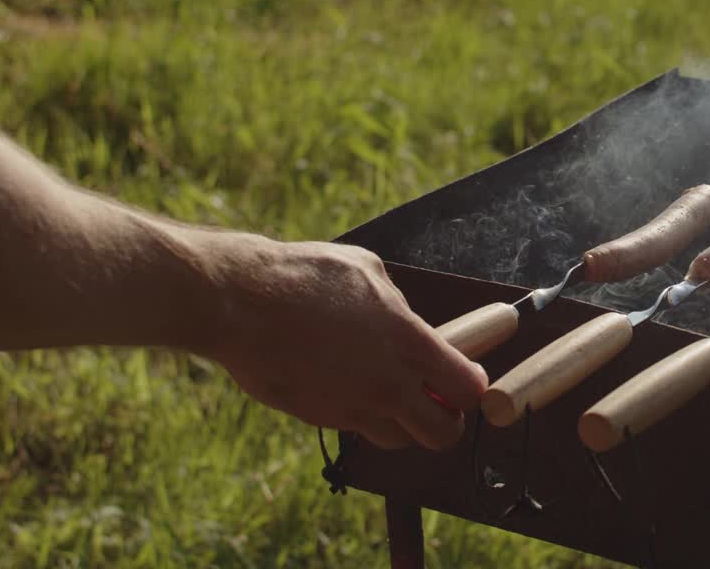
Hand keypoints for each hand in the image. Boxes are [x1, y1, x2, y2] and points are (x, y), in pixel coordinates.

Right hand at [194, 234, 486, 450]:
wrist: (239, 303)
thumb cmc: (302, 276)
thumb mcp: (366, 271)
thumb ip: (396, 303)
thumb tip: (404, 319)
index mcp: (408, 343)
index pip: (467, 388)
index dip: (471, 387)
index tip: (463, 378)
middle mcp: (387, 385)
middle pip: (442, 433)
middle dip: (446, 421)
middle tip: (435, 401)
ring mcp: (352, 407)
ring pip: (398, 440)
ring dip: (402, 423)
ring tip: (389, 393)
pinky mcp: (319, 418)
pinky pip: (355, 428)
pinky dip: (361, 415)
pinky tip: (345, 384)